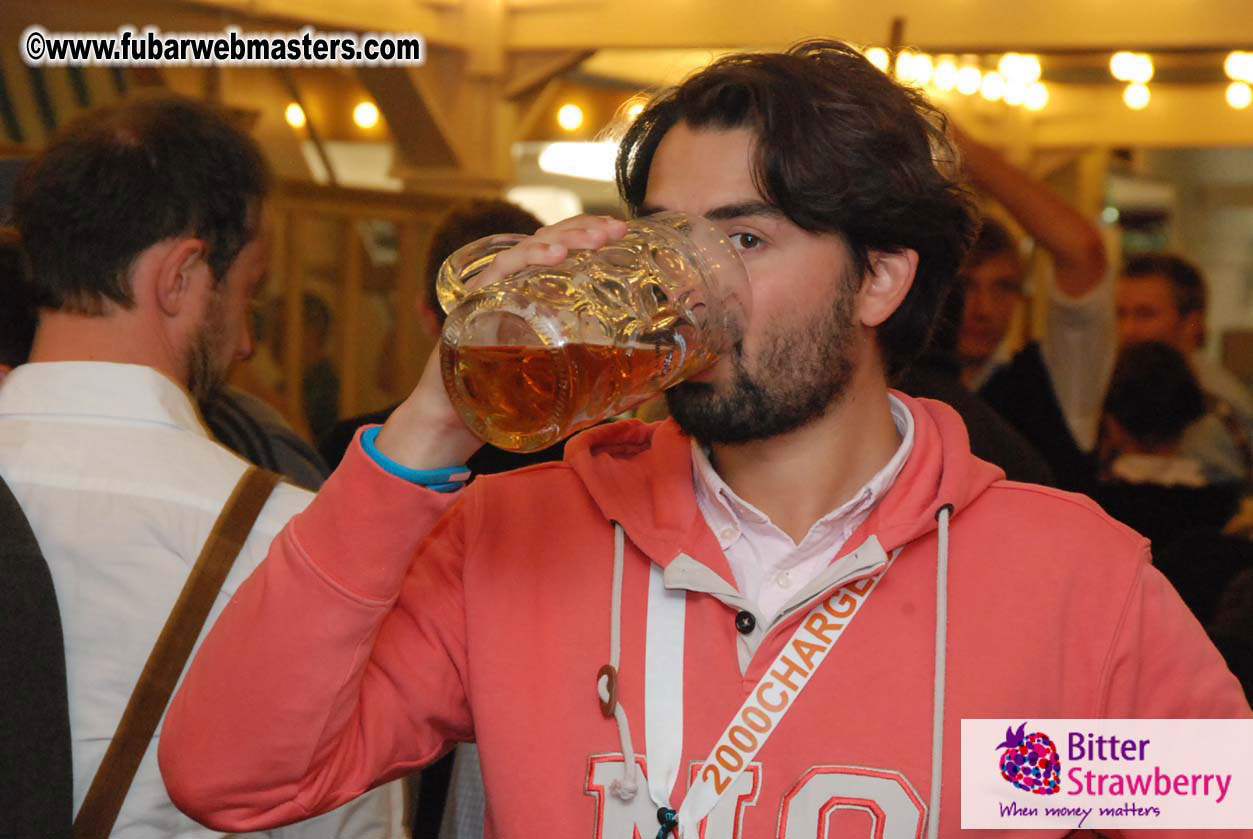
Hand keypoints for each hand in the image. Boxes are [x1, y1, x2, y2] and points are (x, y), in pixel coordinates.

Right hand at [376, 214, 628, 470]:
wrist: (450, 422)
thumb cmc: (500, 400)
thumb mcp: (552, 380)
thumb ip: (583, 374)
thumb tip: (642, 387)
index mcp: (529, 294)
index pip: (560, 250)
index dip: (588, 234)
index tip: (622, 230)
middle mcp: (509, 286)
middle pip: (547, 243)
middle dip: (584, 229)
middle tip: (618, 229)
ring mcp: (489, 293)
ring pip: (526, 250)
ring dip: (562, 239)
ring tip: (593, 238)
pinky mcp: (472, 306)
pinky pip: (498, 274)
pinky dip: (525, 260)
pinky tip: (553, 255)